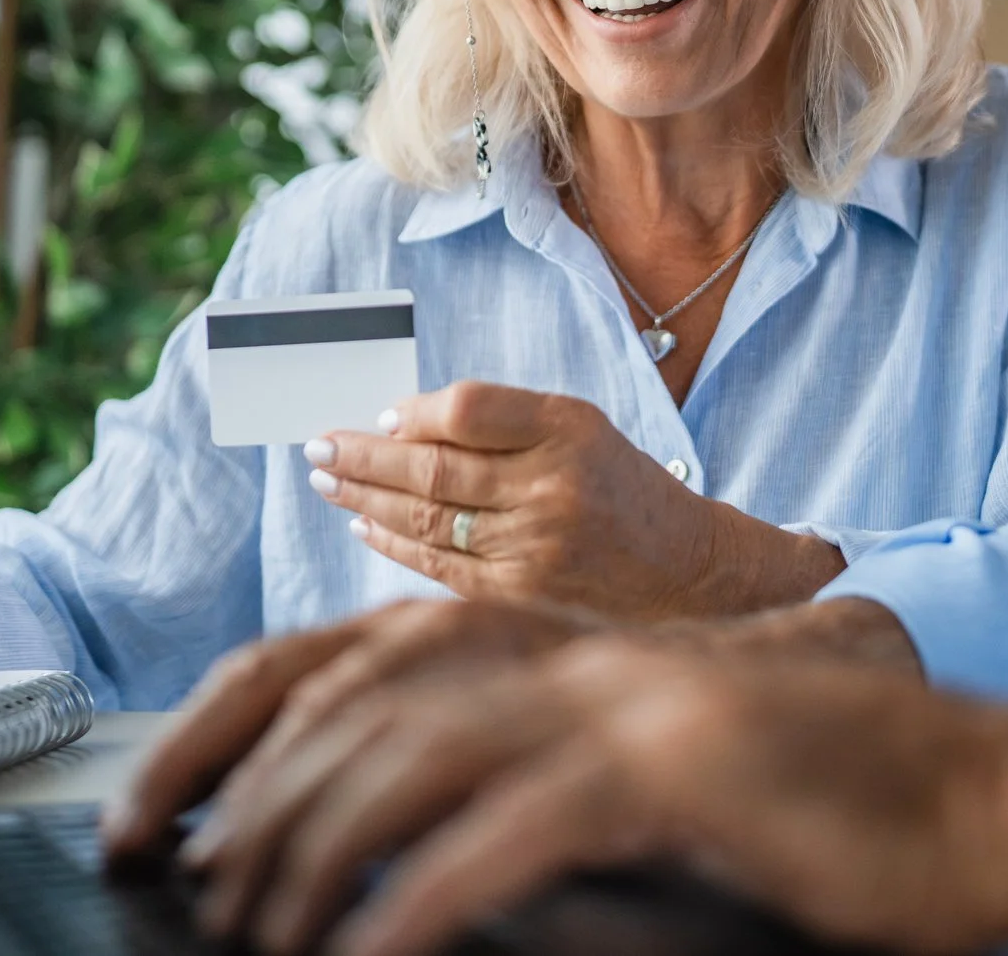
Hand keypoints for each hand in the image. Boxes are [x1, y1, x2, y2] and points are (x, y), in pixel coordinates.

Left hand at [169, 640, 1007, 955]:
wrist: (971, 794)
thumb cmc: (801, 806)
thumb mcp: (631, 781)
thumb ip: (512, 786)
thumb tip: (360, 861)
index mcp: (545, 644)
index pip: (335, 658)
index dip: (221, 730)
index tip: (148, 816)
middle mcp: (567, 649)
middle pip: (350, 698)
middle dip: (241, 796)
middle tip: (184, 887)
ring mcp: (620, 698)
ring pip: (412, 751)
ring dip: (312, 846)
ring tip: (258, 930)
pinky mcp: (673, 766)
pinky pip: (511, 830)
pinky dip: (420, 897)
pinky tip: (368, 954)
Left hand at [303, 381, 842, 618]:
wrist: (688, 573)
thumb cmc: (621, 489)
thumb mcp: (580, 428)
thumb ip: (503, 420)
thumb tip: (400, 424)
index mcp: (570, 430)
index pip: (466, 409)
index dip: (411, 412)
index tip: (379, 414)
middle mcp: (553, 488)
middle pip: (432, 469)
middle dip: (362, 457)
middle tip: (319, 445)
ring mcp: (535, 549)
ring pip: (425, 521)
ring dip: (363, 500)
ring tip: (327, 480)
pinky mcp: (521, 598)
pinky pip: (437, 567)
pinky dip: (392, 546)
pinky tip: (365, 527)